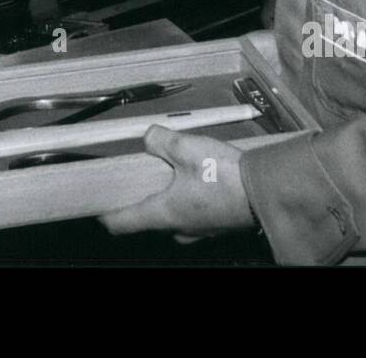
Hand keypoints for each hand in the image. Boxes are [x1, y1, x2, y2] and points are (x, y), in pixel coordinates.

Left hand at [99, 127, 253, 242]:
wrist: (267, 190)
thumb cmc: (224, 175)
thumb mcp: (185, 147)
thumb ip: (159, 139)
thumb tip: (148, 137)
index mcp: (164, 214)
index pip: (122, 224)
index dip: (106, 214)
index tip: (98, 204)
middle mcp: (180, 228)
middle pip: (149, 219)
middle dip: (143, 198)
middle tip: (141, 175)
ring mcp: (200, 229)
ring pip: (173, 217)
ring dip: (169, 197)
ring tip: (172, 172)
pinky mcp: (217, 223)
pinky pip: (194, 214)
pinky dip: (189, 198)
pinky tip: (198, 178)